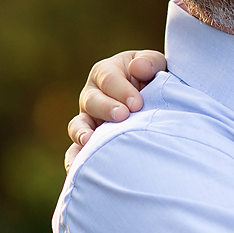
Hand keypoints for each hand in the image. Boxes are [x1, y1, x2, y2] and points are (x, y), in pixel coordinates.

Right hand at [63, 49, 165, 165]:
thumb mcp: (156, 65)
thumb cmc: (156, 80)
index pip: (108, 78)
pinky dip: (74, 159)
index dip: (122, 90)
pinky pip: (75, 151)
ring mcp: (88, 120)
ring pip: (78, 125)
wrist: (159, 105)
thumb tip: (138, 67)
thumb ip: (150, 62)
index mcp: (106, 73)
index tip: (138, 103)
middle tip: (123, 116)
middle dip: (106, 108)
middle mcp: (92, 96)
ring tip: (89, 141)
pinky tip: (77, 170)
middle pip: (91, 100)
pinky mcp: (90, 142)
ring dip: (82, 133)